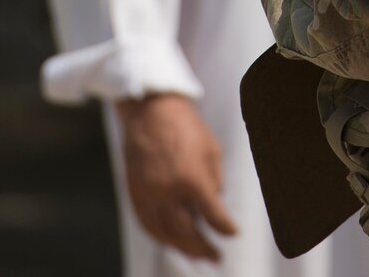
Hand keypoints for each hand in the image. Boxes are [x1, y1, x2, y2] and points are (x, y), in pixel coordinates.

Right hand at [114, 94, 239, 260]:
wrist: (151, 112)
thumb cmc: (186, 127)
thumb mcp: (212, 150)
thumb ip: (215, 182)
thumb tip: (215, 206)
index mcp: (192, 179)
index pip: (213, 216)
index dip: (226, 229)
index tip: (233, 233)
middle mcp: (168, 192)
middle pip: (187, 233)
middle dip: (203, 248)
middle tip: (214, 256)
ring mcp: (148, 195)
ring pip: (165, 234)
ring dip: (181, 248)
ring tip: (196, 253)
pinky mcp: (135, 194)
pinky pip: (147, 224)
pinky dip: (160, 237)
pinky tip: (172, 241)